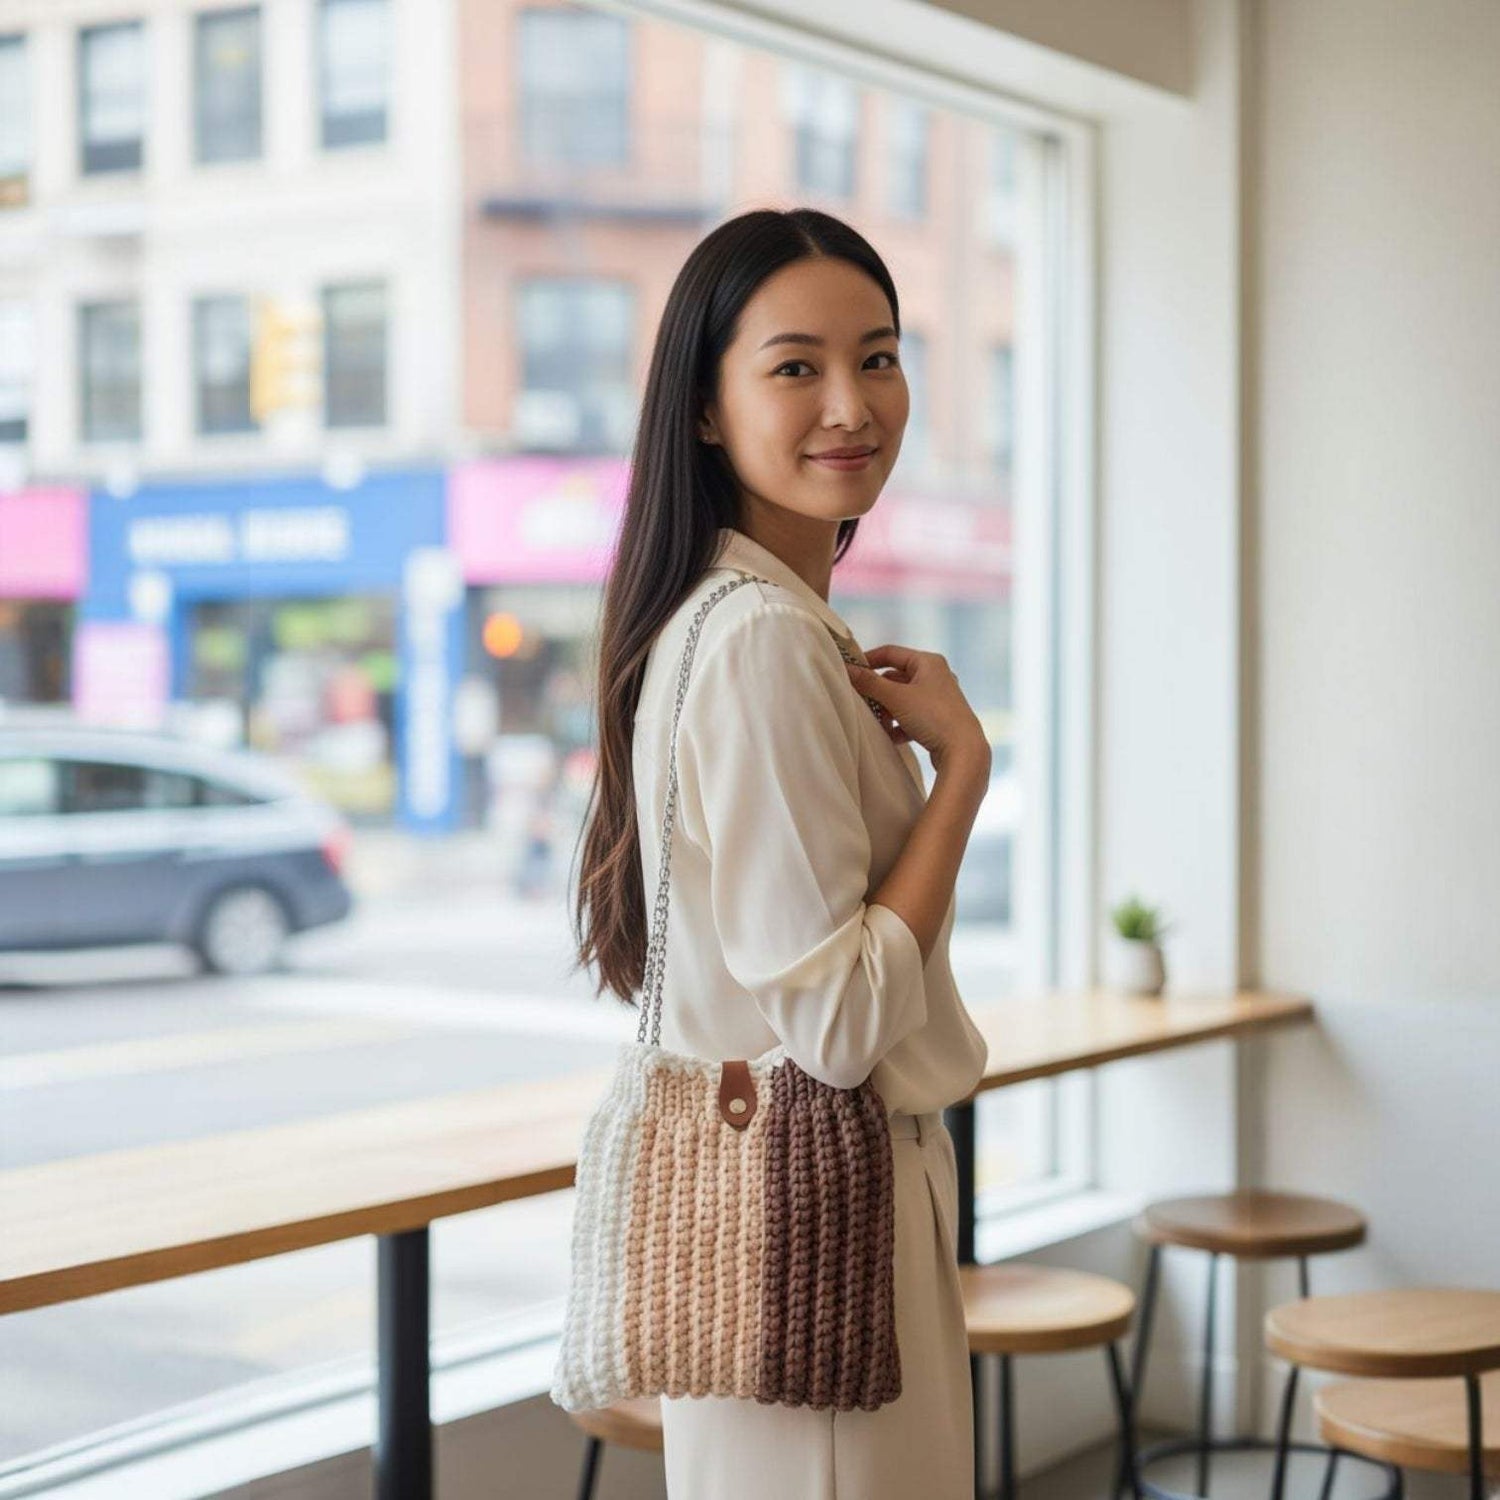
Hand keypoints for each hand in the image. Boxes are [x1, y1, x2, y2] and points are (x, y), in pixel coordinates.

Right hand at [843, 645, 990, 775]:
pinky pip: (911, 717)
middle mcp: (936, 676)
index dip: (868, 660)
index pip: (891, 653)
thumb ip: (869, 683)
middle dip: (877, 692)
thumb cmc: (933, 717)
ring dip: (886, 710)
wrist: (964, 750)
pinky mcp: (939, 719)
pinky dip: (898, 724)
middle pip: (896, 678)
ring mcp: (938, 698)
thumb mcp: (896, 698)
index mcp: (929, 662)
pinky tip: (890, 736)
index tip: (849, 671)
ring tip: (875, 722)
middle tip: (859, 701)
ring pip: (902, 699)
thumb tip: (846, 669)